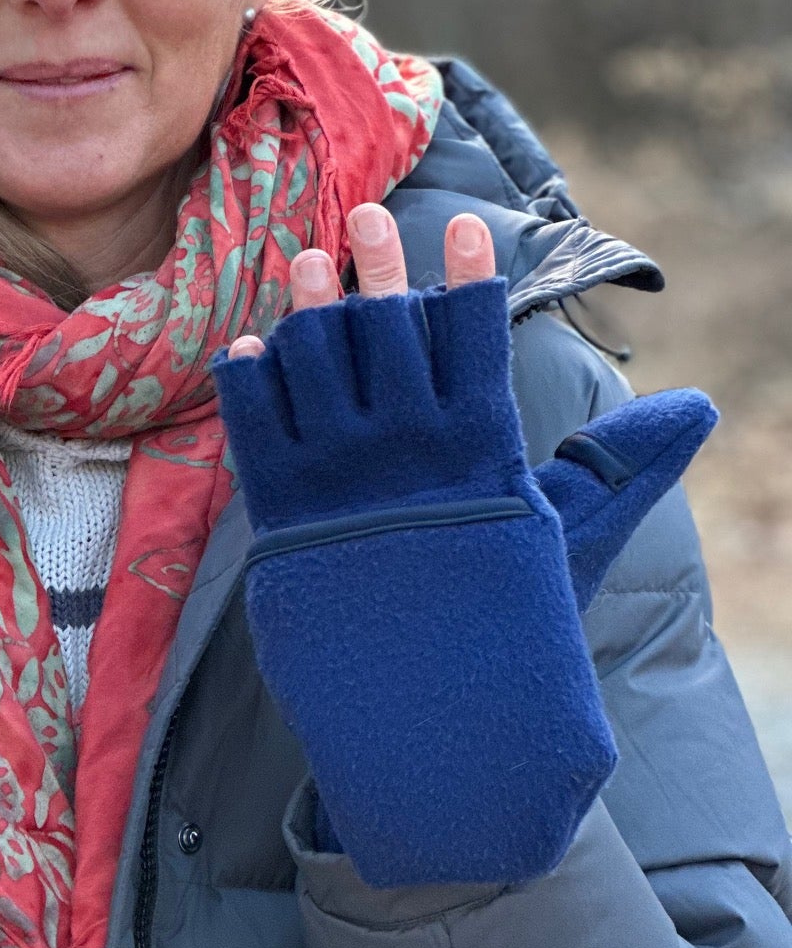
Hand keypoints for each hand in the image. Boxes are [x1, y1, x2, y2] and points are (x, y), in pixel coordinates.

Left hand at [211, 209, 715, 888]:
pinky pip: (255, 430)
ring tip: (308, 259)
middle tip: (366, 214)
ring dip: (309, 307)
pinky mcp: (281, 523)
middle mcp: (407, 459)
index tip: (464, 227)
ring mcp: (337, 487)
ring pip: (314, 367)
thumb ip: (618, 467)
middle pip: (384, 332)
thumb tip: (695, 409)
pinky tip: (255, 350)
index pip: (474, 340)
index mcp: (482, 456)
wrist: (437, 733)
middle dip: (377, 267)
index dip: (468, 278)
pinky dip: (252, 383)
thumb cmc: (511, 632)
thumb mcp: (570, 541)